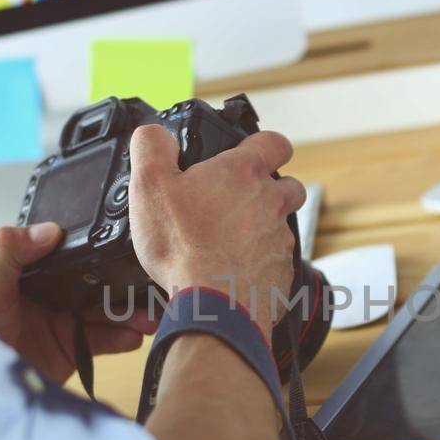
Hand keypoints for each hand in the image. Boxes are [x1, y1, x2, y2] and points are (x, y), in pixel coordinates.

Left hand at [0, 223, 156, 385]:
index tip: (128, 253)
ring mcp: (66, 322)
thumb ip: (9, 253)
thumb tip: (48, 230)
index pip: (76, 256)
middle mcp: (55, 295)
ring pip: (108, 313)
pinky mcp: (74, 349)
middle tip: (149, 290)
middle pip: (99, 285)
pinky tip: (133, 338)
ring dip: (131, 315)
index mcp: (36, 273)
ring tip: (148, 321)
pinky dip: (122, 339)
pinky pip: (105, 341)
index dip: (102, 255)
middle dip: (126, 288)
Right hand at [128, 125, 307, 335]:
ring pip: (282, 224)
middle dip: (272, 187)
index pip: (274, 142)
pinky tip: (233, 270)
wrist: (212, 306)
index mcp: (244, 173)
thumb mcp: (150, 185)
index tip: (252, 151)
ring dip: (262, 227)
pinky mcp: (281, 272)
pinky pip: (276, 260)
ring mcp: (280, 239)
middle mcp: (270, 203)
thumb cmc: (183, 246)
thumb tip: (155, 133)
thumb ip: (152, 147)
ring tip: (229, 239)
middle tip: (239, 200)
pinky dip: (259, 262)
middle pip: (288, 185)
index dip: (265, 144)